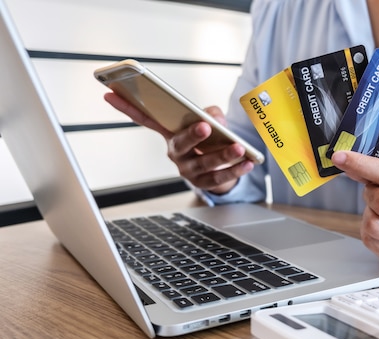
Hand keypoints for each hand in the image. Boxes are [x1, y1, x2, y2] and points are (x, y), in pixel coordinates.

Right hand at [103, 93, 253, 194]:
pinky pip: (219, 178)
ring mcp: (188, 170)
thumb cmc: (208, 140)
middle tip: (204, 126)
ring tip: (239, 148)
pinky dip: (235, 170)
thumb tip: (218, 120)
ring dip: (223, 156)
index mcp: (170, 134)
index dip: (125, 106)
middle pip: (181, 143)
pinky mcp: (203, 184)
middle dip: (192, 135)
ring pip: (205, 163)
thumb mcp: (209, 121)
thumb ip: (212, 113)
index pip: (144, 118)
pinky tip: (248, 163)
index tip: (109, 92)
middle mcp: (175, 152)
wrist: (218, 170)